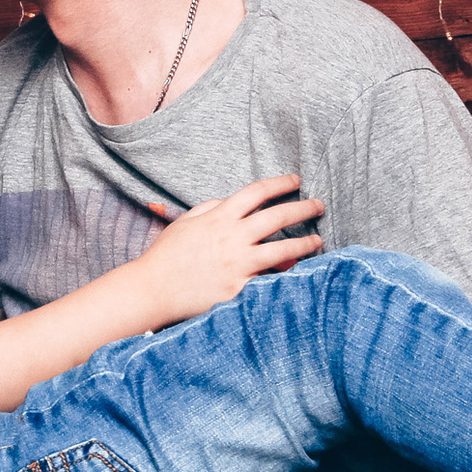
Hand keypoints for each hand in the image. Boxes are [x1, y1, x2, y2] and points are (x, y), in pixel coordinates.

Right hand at [137, 174, 324, 324]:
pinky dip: (287, 276)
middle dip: (303, 208)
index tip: (296, 181)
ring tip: (317, 241)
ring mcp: (239, 265)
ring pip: (283, 250)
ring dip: (305, 243)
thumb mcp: (185, 221)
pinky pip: (271, 280)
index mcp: (220, 217)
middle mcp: (233, 238)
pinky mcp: (240, 289)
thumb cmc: (166, 255)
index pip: (257, 192)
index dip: (280, 183)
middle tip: (319, 205)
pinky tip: (300, 273)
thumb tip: (230, 202)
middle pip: (278, 216)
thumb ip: (210, 208)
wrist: (153, 289)